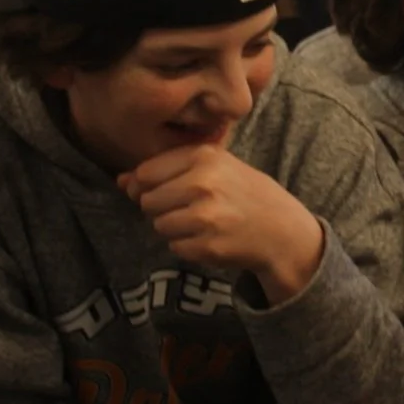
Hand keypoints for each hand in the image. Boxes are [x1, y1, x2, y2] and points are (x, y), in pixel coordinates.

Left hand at [118, 145, 323, 302]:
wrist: (283, 230)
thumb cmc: (245, 194)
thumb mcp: (214, 168)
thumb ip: (168, 169)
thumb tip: (121, 181)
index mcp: (204, 157)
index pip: (145, 173)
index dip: (151, 185)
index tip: (173, 189)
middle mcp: (203, 184)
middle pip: (147, 201)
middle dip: (164, 208)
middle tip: (194, 207)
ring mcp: (205, 217)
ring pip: (159, 226)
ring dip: (175, 228)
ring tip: (205, 223)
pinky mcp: (207, 246)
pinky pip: (175, 247)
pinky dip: (188, 246)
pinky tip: (212, 238)